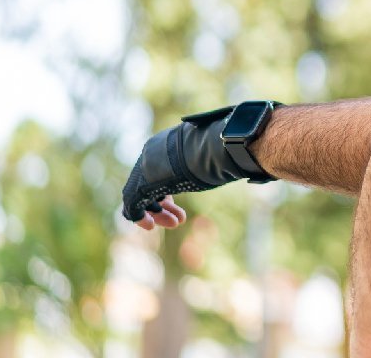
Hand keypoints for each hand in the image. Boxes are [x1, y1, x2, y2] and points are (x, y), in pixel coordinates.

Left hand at [120, 106, 268, 224]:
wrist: (217, 147)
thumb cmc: (223, 150)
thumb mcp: (213, 155)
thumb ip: (209, 160)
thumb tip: (239, 156)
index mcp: (165, 144)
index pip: (158, 170)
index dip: (168, 191)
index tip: (180, 206)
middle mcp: (151, 154)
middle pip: (148, 184)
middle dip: (163, 204)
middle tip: (179, 220)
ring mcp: (144, 169)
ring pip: (139, 195)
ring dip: (155, 213)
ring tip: (174, 223)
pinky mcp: (141, 184)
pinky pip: (131, 204)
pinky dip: (139, 217)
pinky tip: (149, 226)